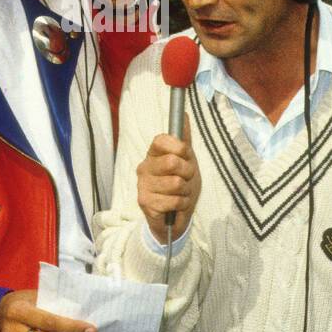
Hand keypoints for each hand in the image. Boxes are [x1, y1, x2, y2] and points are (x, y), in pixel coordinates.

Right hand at [136, 122, 199, 244]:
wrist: (174, 217)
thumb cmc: (180, 186)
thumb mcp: (187, 161)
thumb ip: (185, 140)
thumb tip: (185, 115)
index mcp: (153, 154)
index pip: (161, 139)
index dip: (178, 147)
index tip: (185, 155)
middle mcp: (144, 167)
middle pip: (172, 162)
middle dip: (188, 173)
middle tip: (186, 179)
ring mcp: (143, 185)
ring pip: (176, 183)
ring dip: (186, 191)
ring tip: (181, 194)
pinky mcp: (145, 203)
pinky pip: (174, 200)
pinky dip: (182, 205)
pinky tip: (175, 206)